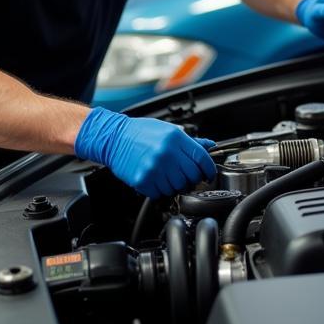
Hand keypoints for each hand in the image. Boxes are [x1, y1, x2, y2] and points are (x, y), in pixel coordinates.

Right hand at [74, 108, 216, 197]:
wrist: (114, 137)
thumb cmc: (141, 132)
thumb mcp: (168, 130)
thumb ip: (190, 141)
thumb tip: (209, 146)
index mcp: (175, 138)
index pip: (202, 159)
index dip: (209, 170)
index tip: (208, 174)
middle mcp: (166, 153)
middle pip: (192, 176)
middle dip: (192, 179)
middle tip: (186, 176)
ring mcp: (154, 168)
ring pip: (177, 188)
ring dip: (176, 185)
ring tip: (168, 176)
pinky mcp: (143, 180)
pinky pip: (160, 193)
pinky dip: (161, 190)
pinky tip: (157, 180)